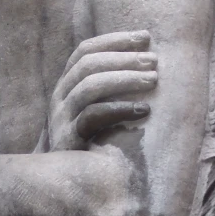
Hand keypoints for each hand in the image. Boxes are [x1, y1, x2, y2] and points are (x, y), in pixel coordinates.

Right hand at [47, 30, 156, 150]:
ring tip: (153, 79)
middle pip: (88, 65)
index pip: (86, 50)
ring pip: (89, 86)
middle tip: (154, 61)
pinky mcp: (68, 138)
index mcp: (66, 83)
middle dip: (124, 58)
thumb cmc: (88, 140)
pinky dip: (119, 109)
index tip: (146, 37)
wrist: (62, 178)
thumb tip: (144, 62)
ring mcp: (61, 117)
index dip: (115, 40)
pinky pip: (92, 117)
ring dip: (125, 79)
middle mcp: (60, 96)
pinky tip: (143, 110)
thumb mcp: (93, 107)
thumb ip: (107, 86)